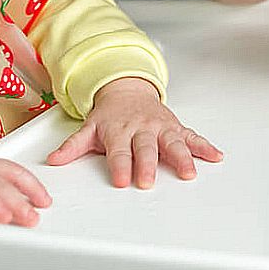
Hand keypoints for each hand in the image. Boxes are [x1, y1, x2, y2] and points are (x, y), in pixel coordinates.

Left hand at [46, 77, 223, 187]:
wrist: (127, 88)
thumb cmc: (109, 115)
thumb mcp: (88, 128)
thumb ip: (73, 147)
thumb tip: (53, 161)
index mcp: (119, 131)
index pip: (119, 152)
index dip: (120, 165)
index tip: (122, 180)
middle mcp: (141, 129)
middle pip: (146, 148)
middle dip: (147, 164)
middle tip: (148, 181)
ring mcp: (160, 127)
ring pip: (172, 142)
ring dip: (181, 157)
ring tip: (188, 172)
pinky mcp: (175, 127)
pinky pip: (191, 136)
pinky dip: (204, 146)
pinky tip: (215, 156)